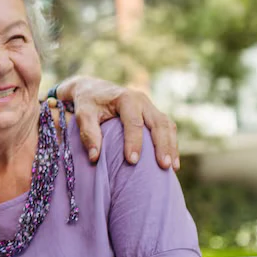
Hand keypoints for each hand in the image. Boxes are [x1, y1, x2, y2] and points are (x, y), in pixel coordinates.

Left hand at [59, 77, 178, 170]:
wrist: (93, 89)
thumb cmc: (88, 102)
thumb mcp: (83, 113)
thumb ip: (88, 133)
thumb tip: (94, 157)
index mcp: (126, 98)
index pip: (134, 122)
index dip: (134, 142)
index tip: (132, 161)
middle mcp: (142, 100)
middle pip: (159, 123)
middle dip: (163, 145)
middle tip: (164, 166)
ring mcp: (150, 107)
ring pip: (167, 125)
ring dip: (171, 146)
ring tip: (172, 168)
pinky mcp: (153, 114)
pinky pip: (167, 129)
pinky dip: (171, 144)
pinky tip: (172, 162)